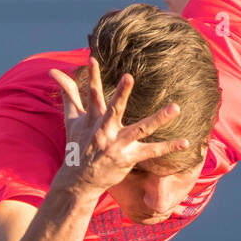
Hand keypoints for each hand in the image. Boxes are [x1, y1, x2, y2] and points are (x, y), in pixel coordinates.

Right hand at [50, 58, 188, 192]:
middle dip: (121, 94)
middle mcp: (105, 131)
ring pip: (141, 129)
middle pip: (114, 109)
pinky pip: (152, 152)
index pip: (91, 95)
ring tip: (175, 107)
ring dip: (158, 118)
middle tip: (129, 76)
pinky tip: (186, 142)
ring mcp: (118, 145)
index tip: (91, 59)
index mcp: (92, 120)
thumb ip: (67, 94)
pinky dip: (169, 147)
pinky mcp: (129, 158)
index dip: (91, 77)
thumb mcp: (71, 120)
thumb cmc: (77, 146)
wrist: (78, 181)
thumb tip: (53, 73)